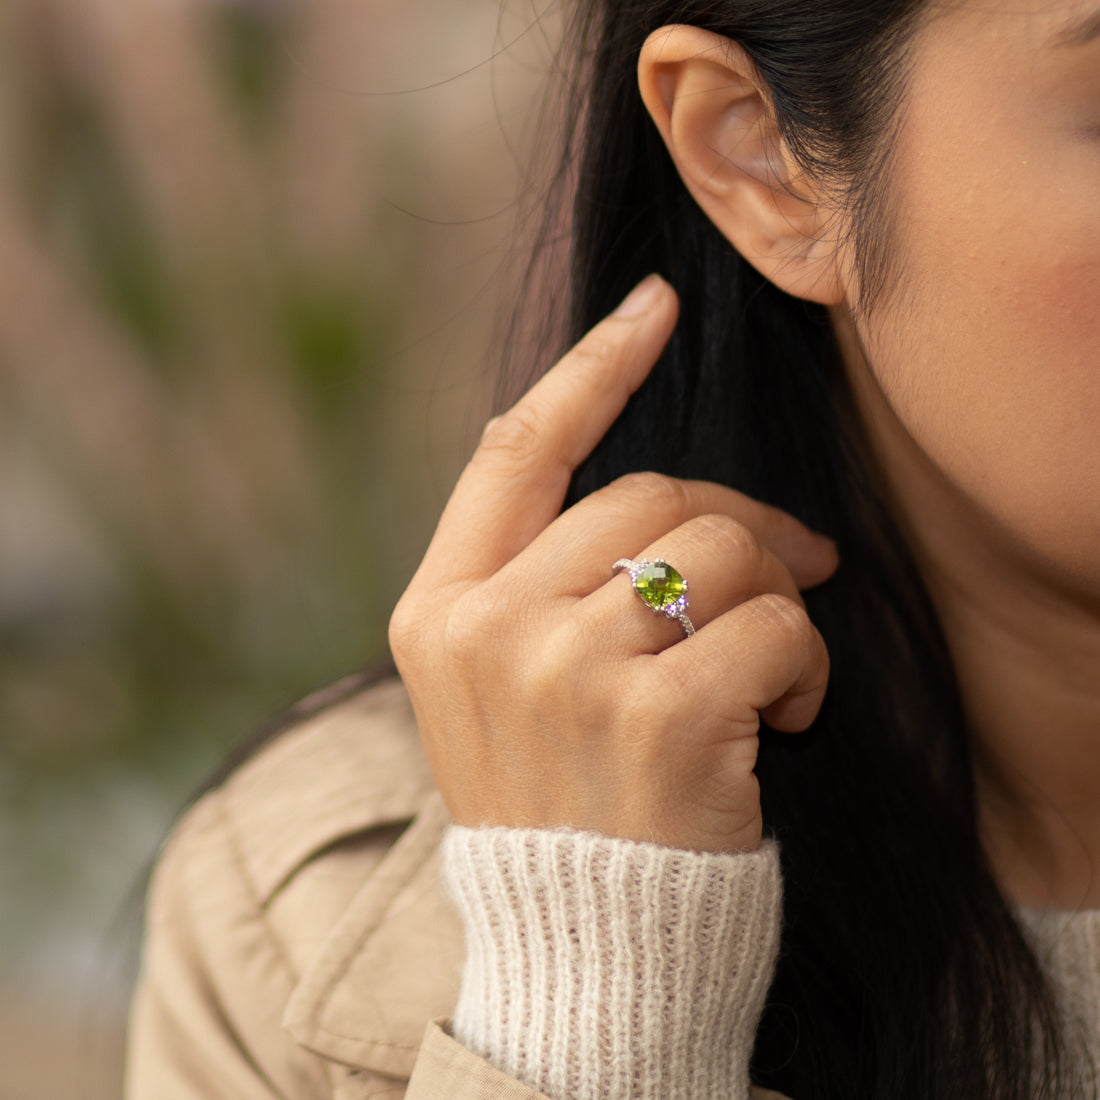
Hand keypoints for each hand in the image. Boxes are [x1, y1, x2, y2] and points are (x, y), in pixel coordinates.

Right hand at [389, 275, 836, 852]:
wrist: (587, 954)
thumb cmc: (562, 807)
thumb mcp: (505, 690)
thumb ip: (542, 582)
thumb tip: (651, 486)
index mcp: (440, 612)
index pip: (515, 448)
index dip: (592, 367)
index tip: (653, 306)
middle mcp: (489, 630)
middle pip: (650, 494)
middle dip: (739, 525)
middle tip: (795, 564)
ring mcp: (567, 671)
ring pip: (721, 551)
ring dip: (776, 601)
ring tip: (772, 670)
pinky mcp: (659, 718)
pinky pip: (775, 627)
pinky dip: (808, 664)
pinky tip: (787, 720)